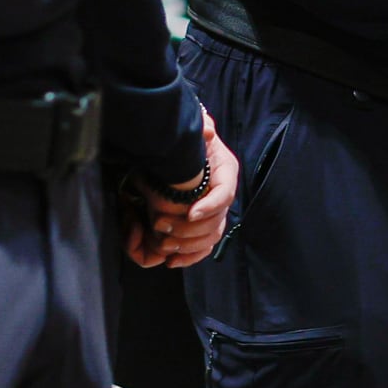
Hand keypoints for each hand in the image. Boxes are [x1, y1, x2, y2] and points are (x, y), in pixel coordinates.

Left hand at [126, 112, 237, 268]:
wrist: (180, 151)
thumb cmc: (190, 140)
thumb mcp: (195, 129)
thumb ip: (202, 126)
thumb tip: (207, 131)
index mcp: (226, 172)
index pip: (225, 193)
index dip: (210, 205)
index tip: (190, 213)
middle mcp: (223, 195)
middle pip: (216, 221)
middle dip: (189, 228)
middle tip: (161, 225)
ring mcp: (215, 213)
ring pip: (209, 237)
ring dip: (186, 244)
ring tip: (162, 242)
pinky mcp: (203, 226)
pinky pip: (202, 248)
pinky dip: (189, 257)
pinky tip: (171, 261)